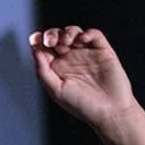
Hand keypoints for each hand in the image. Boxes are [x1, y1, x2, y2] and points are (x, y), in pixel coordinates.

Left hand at [28, 26, 143, 133]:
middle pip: (57, 36)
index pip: (44, 48)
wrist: (110, 113)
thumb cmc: (82, 106)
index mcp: (57, 67)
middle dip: (52, 34)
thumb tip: (34, 50)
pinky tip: (82, 40)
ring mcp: (87, 53)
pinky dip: (87, 33)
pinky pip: (94, 35)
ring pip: (74, 32)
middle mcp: (71, 58)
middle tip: (51, 41)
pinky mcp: (103, 51)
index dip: (38, 40)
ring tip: (67, 41)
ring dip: (68, 32)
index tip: (36, 39)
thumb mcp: (56, 91)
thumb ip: (43, 71)